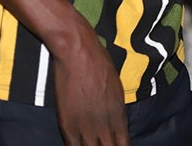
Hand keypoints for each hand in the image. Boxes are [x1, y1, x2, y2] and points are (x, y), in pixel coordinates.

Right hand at [52, 26, 128, 145]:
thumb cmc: (100, 65)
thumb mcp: (117, 87)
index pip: (124, 144)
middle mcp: (104, 123)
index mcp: (119, 114)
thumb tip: (116, 120)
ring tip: (92, 145)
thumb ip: (116, 108)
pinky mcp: (67, 124)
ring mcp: (86, 125)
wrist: (79, 55)